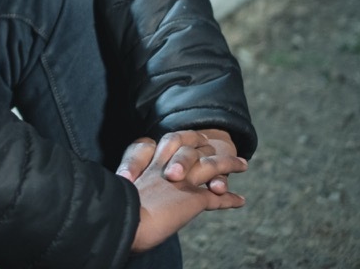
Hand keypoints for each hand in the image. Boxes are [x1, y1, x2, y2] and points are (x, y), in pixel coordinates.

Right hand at [117, 132, 247, 252]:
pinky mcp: (192, 198)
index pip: (169, 141)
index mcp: (147, 163)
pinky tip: (240, 201)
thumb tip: (129, 188)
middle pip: (192, 147)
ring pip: (211, 165)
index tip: (193, 139)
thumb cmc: (116, 208)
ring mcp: (181, 180)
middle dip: (208, 146)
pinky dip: (230, 199)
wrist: (121, 219)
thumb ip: (134, 183)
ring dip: (229, 164)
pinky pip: (217, 197)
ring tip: (243, 164)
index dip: (184, 140)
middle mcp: (165, 166)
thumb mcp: (123, 190)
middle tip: (219, 147)